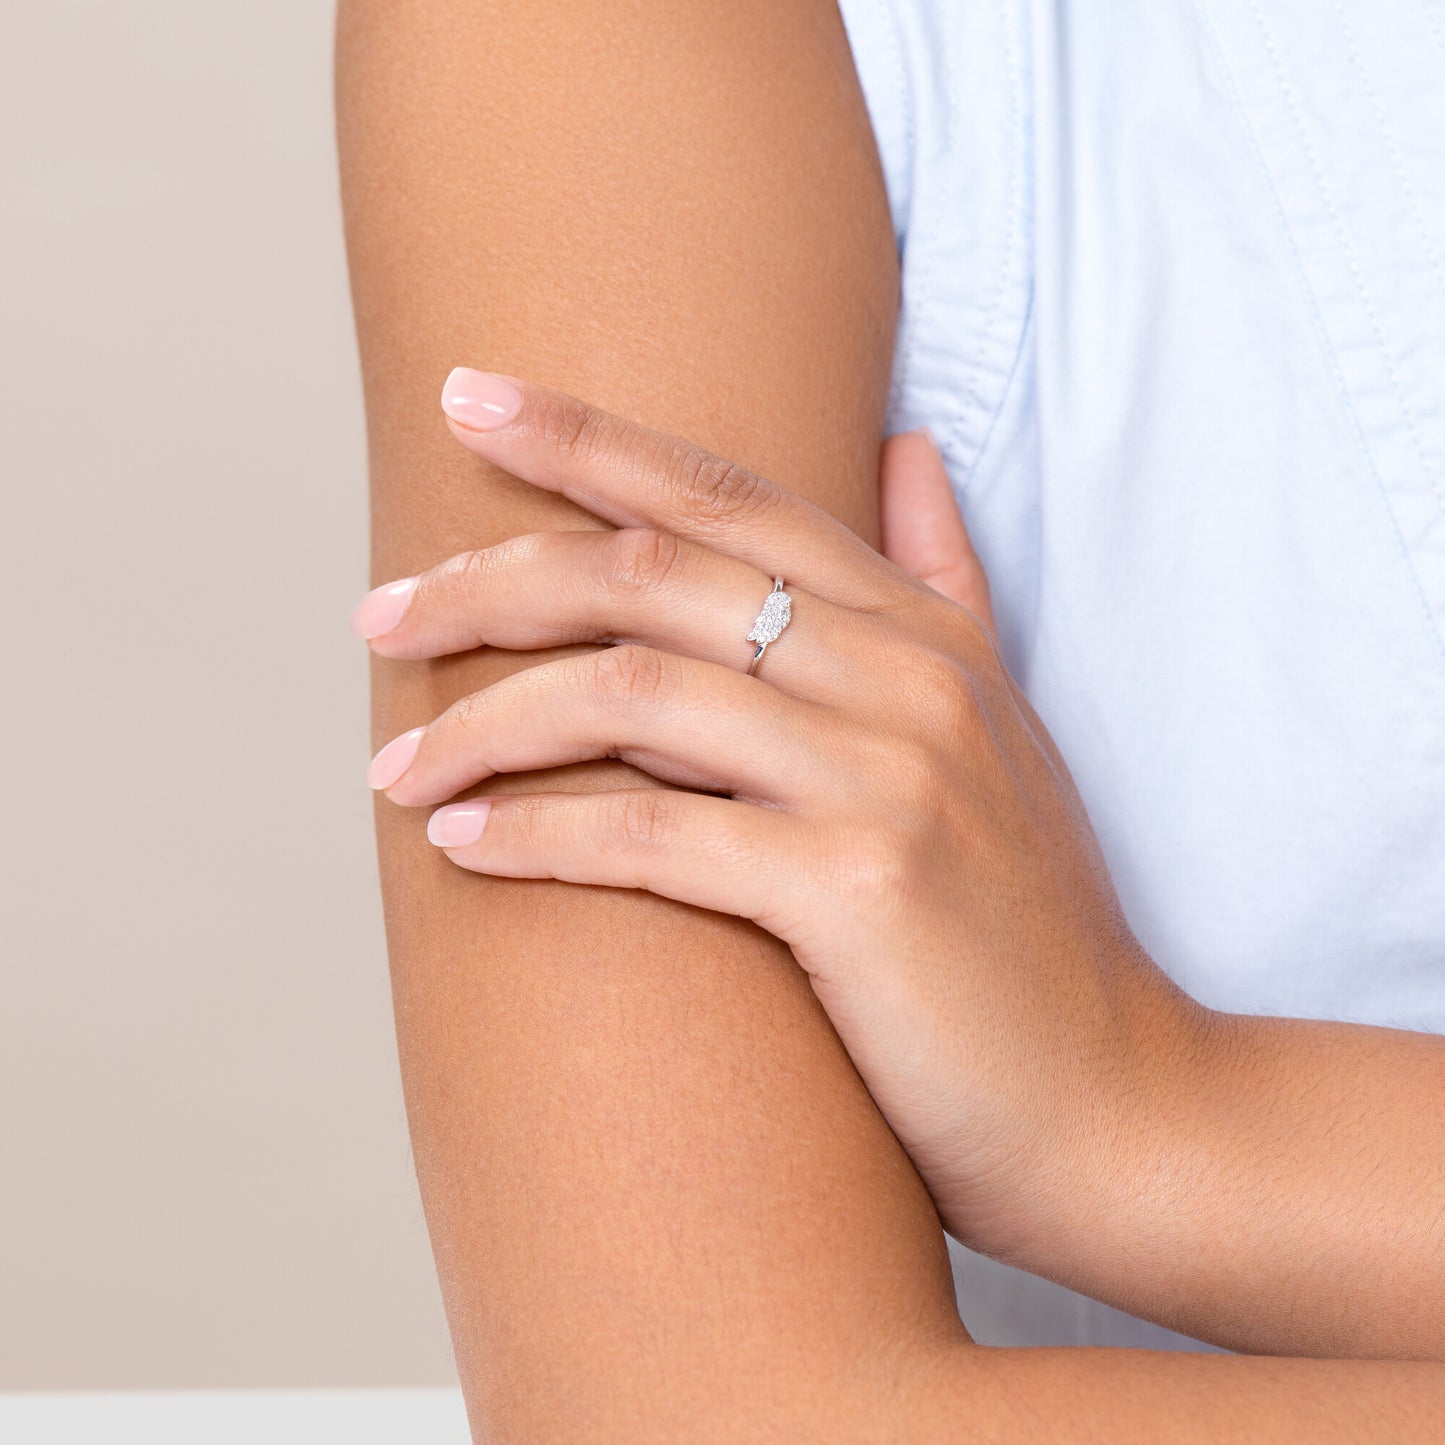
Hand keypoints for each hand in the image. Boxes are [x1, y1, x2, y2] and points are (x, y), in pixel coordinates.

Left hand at [350, 368, 1203, 1266]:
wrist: (1115, 1094)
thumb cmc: (1029, 922)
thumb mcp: (1001, 722)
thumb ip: (945, 582)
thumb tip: (906, 447)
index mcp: (922, 629)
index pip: (728, 493)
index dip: (589, 437)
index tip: (467, 399)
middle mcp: (905, 677)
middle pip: (653, 578)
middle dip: (492, 581)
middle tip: (380, 615)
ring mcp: (887, 776)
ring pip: (633, 697)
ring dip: (486, 724)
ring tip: (391, 766)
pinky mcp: (858, 887)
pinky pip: (656, 838)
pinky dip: (542, 838)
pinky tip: (459, 846)